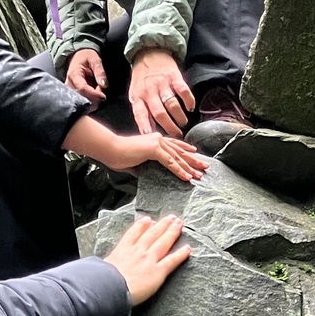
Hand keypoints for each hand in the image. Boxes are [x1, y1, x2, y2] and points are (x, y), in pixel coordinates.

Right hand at [62, 115, 210, 181]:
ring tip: (199, 175)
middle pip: (180, 151)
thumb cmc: (118, 155)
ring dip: (189, 167)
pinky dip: (179, 170)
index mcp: (155, 139)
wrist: (109, 149)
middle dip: (193, 160)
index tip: (196, 155)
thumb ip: (144, 166)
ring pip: (177, 157)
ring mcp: (157, 143)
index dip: (186, 151)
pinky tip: (187, 177)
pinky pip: (170, 162)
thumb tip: (147, 173)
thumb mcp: (136, 161)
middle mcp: (158, 138)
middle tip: (205, 167)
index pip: (174, 146)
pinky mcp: (154, 149)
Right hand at [64, 48, 107, 104]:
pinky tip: (94, 94)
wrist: (78, 57)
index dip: (94, 94)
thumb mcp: (95, 60)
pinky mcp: (73, 95)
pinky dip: (91, 100)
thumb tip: (104, 85)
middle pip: (81, 98)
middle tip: (101, 88)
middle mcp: (69, 85)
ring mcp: (70, 91)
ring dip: (93, 100)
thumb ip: (100, 72)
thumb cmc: (86, 57)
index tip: (103, 96)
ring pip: (82, 102)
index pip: (82, 88)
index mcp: (74, 75)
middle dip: (94, 98)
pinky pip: (82, 102)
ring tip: (97, 89)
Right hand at [104, 213, 190, 306]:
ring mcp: (149, 260)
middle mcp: (137, 251)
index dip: (142, 225)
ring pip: (163, 242)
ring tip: (178, 224)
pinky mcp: (158, 271)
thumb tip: (100, 268)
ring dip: (171, 232)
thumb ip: (105, 265)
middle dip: (161, 225)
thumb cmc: (102, 281)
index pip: (133, 234)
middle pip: (151, 234)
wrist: (110, 288)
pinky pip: (172, 260)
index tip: (147, 220)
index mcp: (122, 250)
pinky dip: (180, 254)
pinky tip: (187, 248)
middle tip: (169, 218)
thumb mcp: (100, 268)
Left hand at [128, 48, 193, 134]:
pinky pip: (183, 91)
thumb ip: (141, 111)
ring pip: (172, 105)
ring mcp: (163, 84)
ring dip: (180, 117)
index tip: (150, 134)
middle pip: (160, 113)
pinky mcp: (174, 77)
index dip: (145, 125)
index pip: (140, 114)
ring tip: (183, 123)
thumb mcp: (135, 93)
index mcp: (138, 97)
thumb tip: (149, 130)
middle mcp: (150, 91)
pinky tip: (190, 108)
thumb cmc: (142, 77)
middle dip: (170, 127)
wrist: (149, 53)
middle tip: (176, 134)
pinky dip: (189, 101)